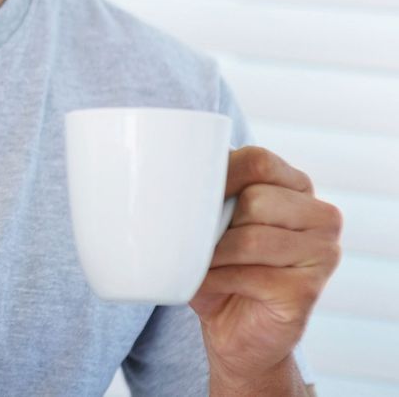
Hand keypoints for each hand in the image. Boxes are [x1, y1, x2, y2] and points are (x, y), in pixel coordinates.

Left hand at [190, 147, 341, 392]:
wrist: (234, 328)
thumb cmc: (217, 263)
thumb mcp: (210, 218)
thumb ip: (206, 191)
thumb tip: (167, 175)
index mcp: (296, 186)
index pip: (258, 161)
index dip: (218, 174)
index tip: (186, 190)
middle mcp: (321, 216)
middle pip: (255, 200)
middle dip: (215, 222)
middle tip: (199, 241)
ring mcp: (322, 254)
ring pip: (251, 238)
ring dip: (213, 255)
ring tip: (201, 263)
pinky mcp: (308, 290)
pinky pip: (251, 275)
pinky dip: (218, 280)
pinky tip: (212, 284)